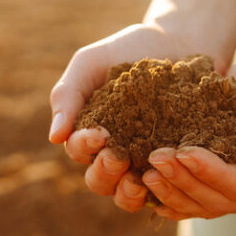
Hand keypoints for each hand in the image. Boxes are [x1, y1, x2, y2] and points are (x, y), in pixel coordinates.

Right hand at [49, 22, 218, 211]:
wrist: (181, 41)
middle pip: (99, 180)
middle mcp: (114, 153)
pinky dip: (163, 191)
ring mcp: (145, 163)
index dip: (84, 147)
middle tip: (118, 158)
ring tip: (137, 181)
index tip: (99, 133)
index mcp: (89, 133)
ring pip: (128, 194)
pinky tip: (168, 182)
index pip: (78, 151)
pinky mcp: (175, 166)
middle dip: (104, 173)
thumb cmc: (129, 50)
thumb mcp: (91, 63)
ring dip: (128, 194)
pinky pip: (165, 190)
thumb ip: (68, 95)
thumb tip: (54, 138)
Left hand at [138, 48, 235, 219]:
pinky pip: (198, 202)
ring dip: (174, 191)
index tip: (184, 152)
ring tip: (146, 171)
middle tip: (155, 159)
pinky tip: (149, 191)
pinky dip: (173, 199)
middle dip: (186, 181)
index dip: (213, 174)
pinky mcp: (225, 186)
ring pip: (206, 205)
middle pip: (222, 200)